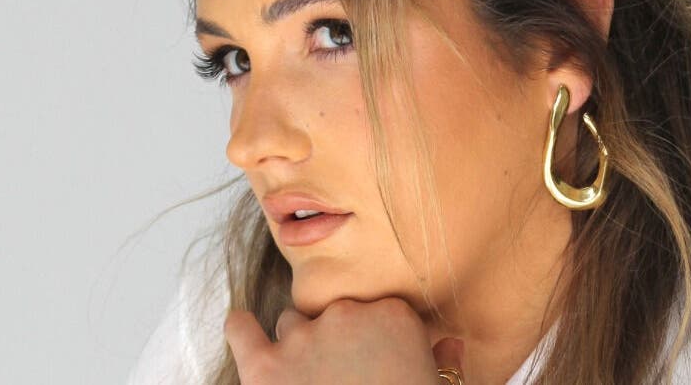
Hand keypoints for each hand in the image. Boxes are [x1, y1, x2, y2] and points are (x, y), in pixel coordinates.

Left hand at [224, 297, 465, 383]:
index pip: (378, 312)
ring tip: (305, 379)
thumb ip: (445, 365)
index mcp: (394, 317)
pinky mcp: (264, 368)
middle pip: (334, 315)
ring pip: (291, 323)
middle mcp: (347, 315)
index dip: (376, 341)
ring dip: (296, 345)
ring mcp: (302, 340)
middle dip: (337, 343)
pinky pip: (240, 330)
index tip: (377, 366)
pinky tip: (244, 332)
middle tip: (344, 381)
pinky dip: (241, 329)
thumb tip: (450, 346)